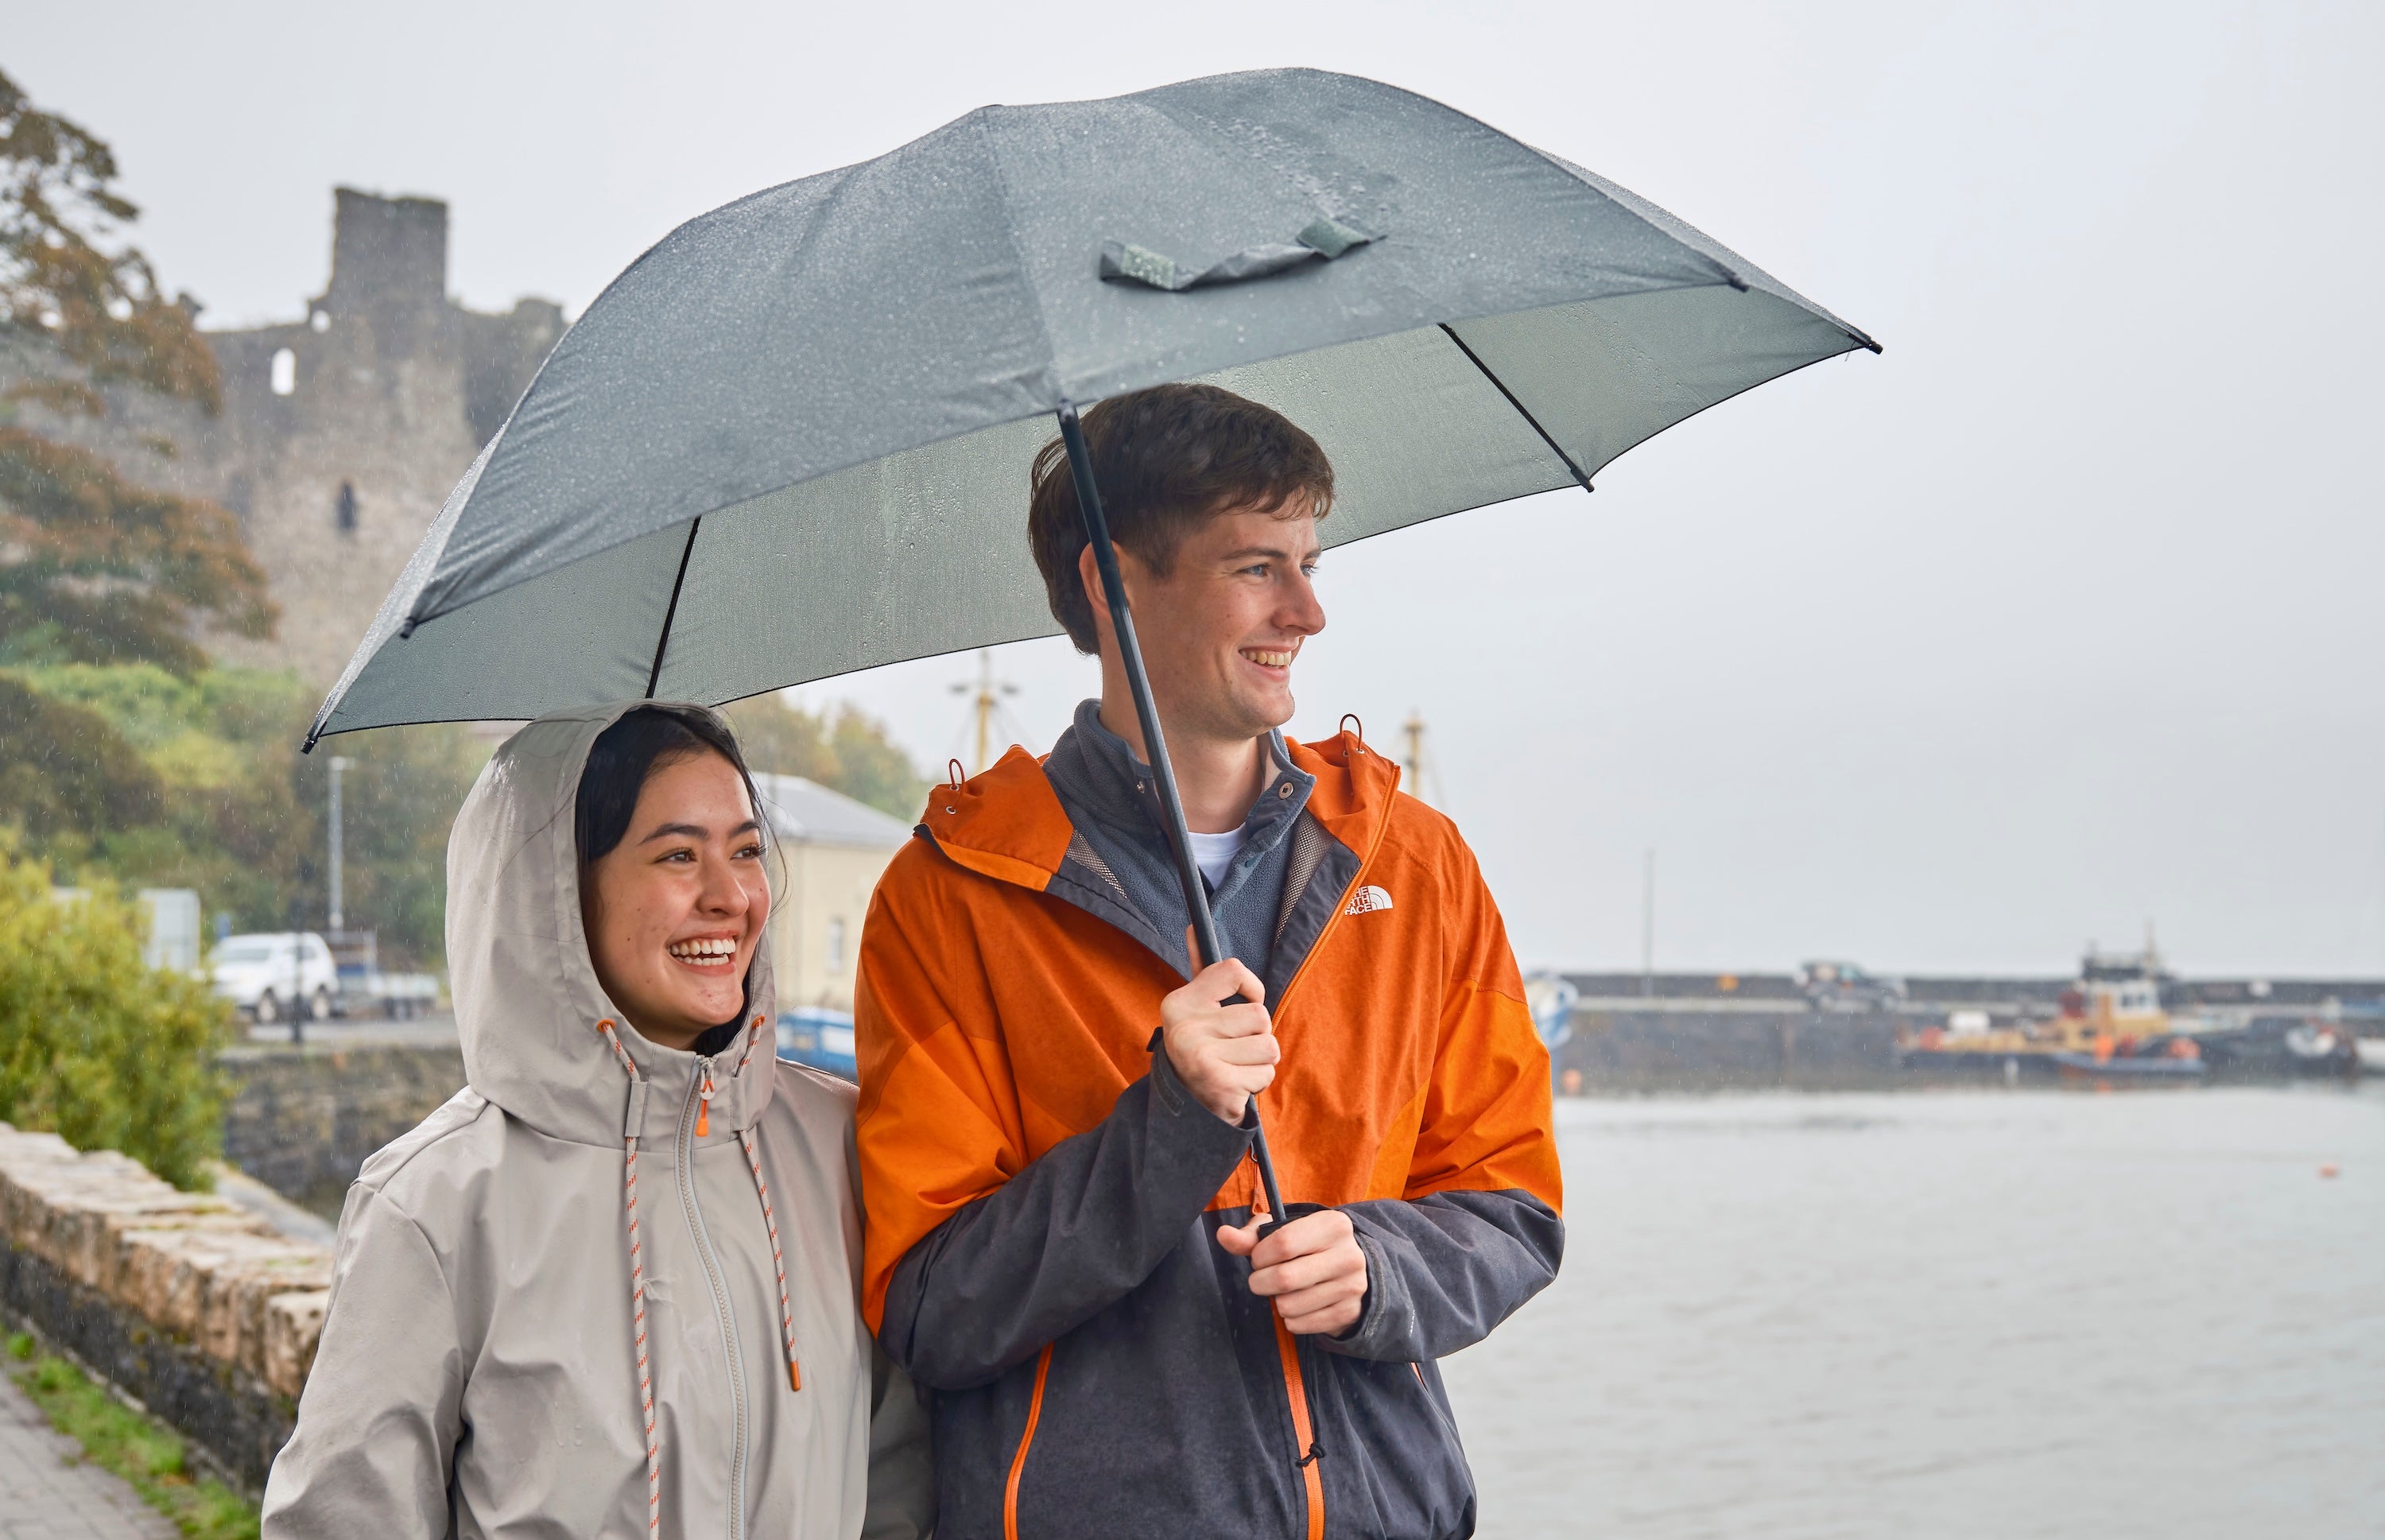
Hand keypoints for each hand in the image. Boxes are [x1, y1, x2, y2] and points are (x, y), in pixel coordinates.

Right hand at [1160, 956, 1276, 1123]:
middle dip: (1257, 1035)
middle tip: (1233, 1048)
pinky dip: (1257, 1081)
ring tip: (1236, 1066)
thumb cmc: (1201, 1047)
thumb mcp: (1196, 1009)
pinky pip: (1266, 1073)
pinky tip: (1236, 1084)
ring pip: (1269, 1045)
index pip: (1233, 970)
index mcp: (1179, 1002)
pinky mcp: (1220, 1084)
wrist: (1188, 1107)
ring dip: (1260, 1060)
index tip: (1244, 1003)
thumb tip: (1194, 927)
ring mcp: (1200, 1057)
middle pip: (1259, 1014)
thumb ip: (1202, 970)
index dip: (1252, 989)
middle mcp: (1185, 1028)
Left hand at [1216, 1209, 1367, 1336]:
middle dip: (1260, 1282)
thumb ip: (1250, 1236)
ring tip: (1282, 1291)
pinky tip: (1298, 1304)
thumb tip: (1222, 1235)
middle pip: (1284, 1278)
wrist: (1350, 1268)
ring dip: (1275, 1302)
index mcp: (1333, 1225)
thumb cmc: (1308, 1245)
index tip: (1258, 1258)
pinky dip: (1289, 1319)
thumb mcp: (1283, 1232)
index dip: (1260, 1256)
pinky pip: (1300, 1325)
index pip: (1283, 1243)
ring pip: (1290, 1306)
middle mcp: (1348, 1255)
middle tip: (1261, 1279)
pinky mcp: (1349, 1313)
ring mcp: (1352, 1287)